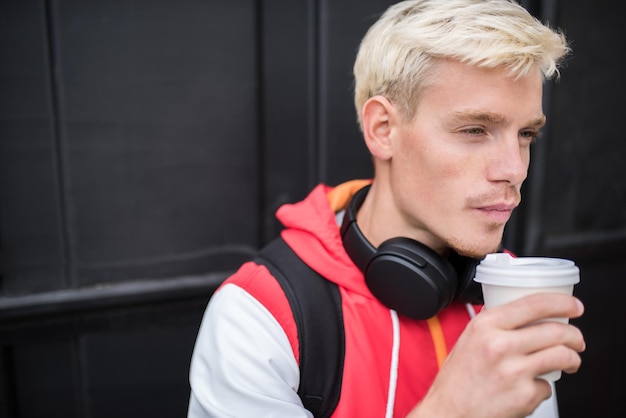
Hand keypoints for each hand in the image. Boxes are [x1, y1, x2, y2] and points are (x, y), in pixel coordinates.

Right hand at [408, 293, 584, 417]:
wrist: (449, 412)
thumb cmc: (457, 379)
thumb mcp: (469, 338)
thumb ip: (495, 325)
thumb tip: (522, 314)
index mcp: (486, 326)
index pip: (534, 304)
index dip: (562, 302)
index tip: (574, 306)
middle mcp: (500, 345)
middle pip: (555, 331)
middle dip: (575, 335)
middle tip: (576, 340)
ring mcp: (514, 371)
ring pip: (561, 356)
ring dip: (572, 359)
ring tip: (569, 361)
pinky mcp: (524, 396)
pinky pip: (547, 386)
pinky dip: (543, 386)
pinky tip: (530, 386)